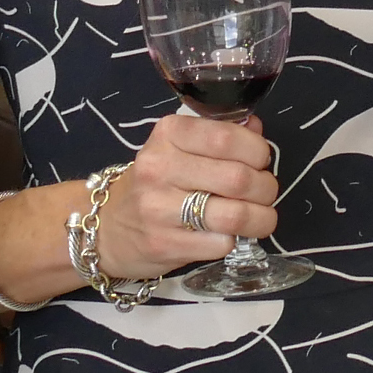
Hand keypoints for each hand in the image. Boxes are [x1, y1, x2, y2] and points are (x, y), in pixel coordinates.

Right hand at [93, 111, 281, 280]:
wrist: (106, 228)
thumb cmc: (153, 184)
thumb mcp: (178, 148)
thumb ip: (219, 135)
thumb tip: (256, 128)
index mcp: (168, 135)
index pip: (227, 138)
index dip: (258, 151)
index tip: (261, 161)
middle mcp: (159, 167)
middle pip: (238, 178)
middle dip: (266, 188)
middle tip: (265, 193)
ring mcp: (158, 208)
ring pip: (235, 215)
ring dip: (261, 218)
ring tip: (261, 217)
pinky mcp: (164, 244)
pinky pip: (221, 243)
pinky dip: (234, 240)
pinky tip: (226, 235)